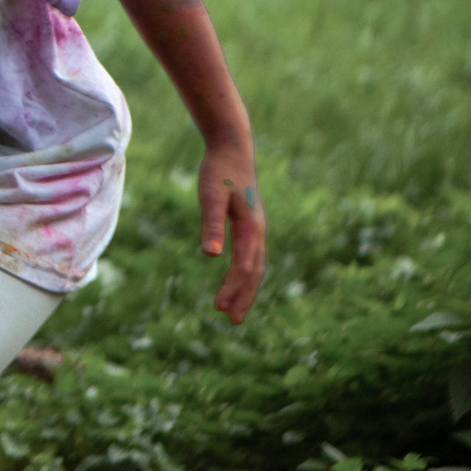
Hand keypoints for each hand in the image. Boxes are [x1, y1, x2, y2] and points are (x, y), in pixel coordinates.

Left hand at [197, 137, 267, 323]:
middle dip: (244, 296)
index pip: (244, 266)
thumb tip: (211, 255)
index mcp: (252, 228)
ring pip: (255, 266)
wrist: (232, 150)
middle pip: (254, 271)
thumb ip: (211, 224)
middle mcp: (258, 231)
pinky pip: (251, 257)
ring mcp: (256, 229)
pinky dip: (246, 274)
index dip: (233, 288)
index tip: (220, 307)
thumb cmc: (219, 172)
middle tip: (232, 320)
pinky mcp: (250, 226)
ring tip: (233, 310)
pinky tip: (236, 283)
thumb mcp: (211, 196)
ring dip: (245, 289)